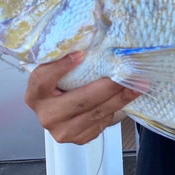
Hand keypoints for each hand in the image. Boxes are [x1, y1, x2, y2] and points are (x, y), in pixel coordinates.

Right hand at [25, 51, 142, 144]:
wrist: (66, 112)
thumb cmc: (65, 85)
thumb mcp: (62, 73)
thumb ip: (71, 61)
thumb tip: (97, 35)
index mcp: (36, 94)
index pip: (43, 79)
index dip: (61, 67)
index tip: (81, 54)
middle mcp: (46, 115)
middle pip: (80, 100)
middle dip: (108, 86)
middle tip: (128, 74)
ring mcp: (62, 131)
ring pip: (96, 113)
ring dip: (120, 98)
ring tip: (137, 85)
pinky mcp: (78, 139)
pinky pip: (101, 123)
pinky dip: (116, 108)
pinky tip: (127, 97)